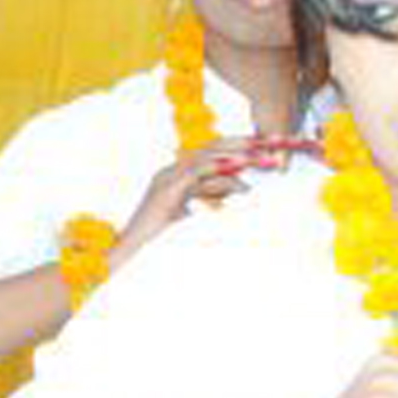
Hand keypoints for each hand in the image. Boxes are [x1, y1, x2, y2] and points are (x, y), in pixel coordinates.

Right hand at [115, 138, 291, 252]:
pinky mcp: (166, 190)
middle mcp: (170, 171)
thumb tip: (244, 189)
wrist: (127, 254)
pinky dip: (219, 169)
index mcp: (176, 176)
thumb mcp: (193, 216)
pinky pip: (196, 173)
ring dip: (237, 154)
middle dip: (242, 144)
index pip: (210, 154)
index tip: (263, 147)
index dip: (237, 148)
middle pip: (210, 148)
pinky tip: (239, 169)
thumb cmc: (157, 244)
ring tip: (262, 155)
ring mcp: (166, 178)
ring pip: (206, 156)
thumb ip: (213, 198)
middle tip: (270, 143)